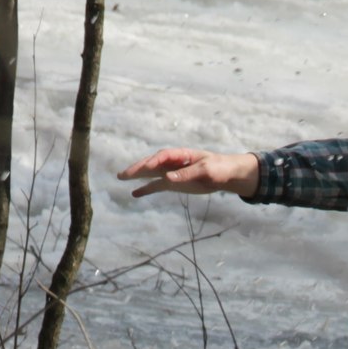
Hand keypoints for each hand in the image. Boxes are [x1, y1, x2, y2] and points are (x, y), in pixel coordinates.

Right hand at [117, 148, 260, 198]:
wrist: (227, 175)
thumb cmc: (219, 168)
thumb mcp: (206, 171)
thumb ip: (187, 174)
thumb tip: (168, 178)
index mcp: (181, 155)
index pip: (162, 157)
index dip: (152, 162)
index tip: (144, 169)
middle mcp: (172, 162)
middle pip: (151, 164)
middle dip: (137, 168)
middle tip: (122, 175)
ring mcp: (171, 172)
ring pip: (150, 173)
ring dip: (136, 176)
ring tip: (121, 178)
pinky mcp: (173, 183)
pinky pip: (156, 185)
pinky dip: (146, 189)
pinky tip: (134, 193)